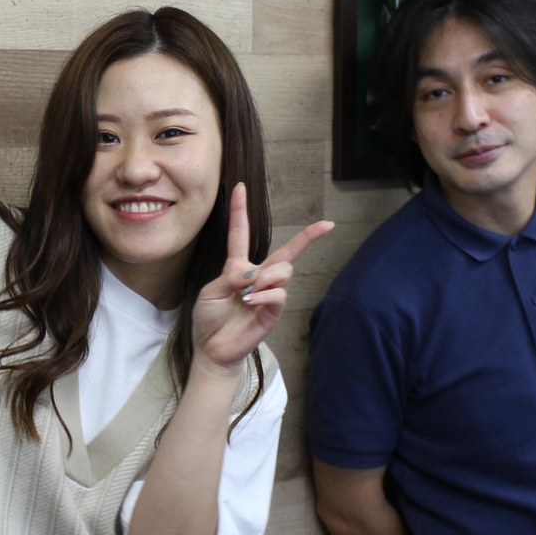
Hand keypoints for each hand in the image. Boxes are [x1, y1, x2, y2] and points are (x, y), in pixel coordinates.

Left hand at [192, 183, 332, 375]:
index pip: (240, 235)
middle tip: (326, 225)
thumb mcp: (209, 292)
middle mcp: (258, 277)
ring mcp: (269, 294)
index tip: (239, 186)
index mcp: (238, 267)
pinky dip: (262, 296)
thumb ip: (228, 277)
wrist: (212, 348)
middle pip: (287, 251)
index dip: (239, 211)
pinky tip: (249, 303)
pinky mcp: (274, 311)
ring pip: (282, 271)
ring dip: (263, 279)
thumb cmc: (209, 319)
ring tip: (246, 294)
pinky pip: (278, 293)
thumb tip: (252, 274)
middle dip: (309, 236)